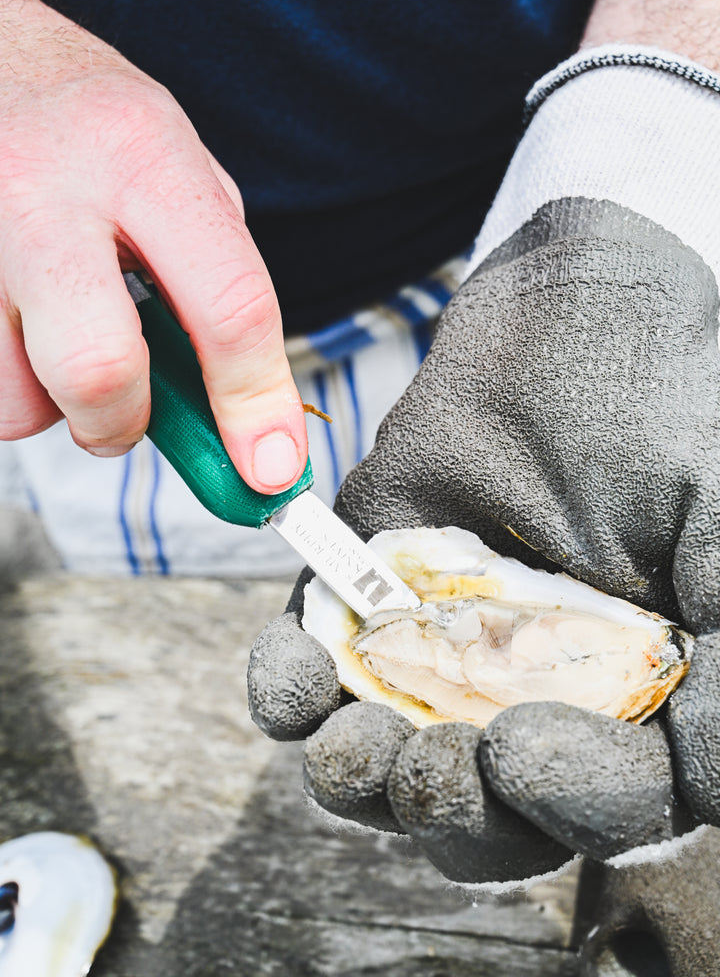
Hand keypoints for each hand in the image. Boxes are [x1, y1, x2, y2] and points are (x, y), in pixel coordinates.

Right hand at [0, 0, 305, 492]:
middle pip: (98, 369)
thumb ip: (212, 280)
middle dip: (125, 424)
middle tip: (130, 415)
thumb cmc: (96, 126)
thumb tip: (239, 407)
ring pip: (18, 400)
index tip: (273, 467)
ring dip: (56, 406)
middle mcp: (50, 193)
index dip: (257, 404)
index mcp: (145, 156)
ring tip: (63, 338)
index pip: (227, 304)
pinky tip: (25, 325)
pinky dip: (15, 382)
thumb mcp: (179, 169)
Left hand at [249, 194, 719, 880]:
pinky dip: (294, 688)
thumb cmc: (661, 397)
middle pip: (498, 809)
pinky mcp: (375, 594)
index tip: (522, 755)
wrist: (568, 302)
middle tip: (428, 766)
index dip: (576, 801)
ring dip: (366, 776)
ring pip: (401, 762)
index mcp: (642, 688)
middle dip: (454, 809)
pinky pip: (320, 670)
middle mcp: (544, 686)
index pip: (619, 796)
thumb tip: (705, 780)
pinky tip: (295, 677)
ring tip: (350, 742)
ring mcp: (451, 645)